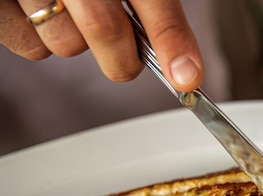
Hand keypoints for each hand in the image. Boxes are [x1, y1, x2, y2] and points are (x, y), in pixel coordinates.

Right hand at [0, 0, 203, 91]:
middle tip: (125, 55)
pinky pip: (31, 48)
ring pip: (66, 45)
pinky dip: (40, 38)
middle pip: (105, 32)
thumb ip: (151, 9)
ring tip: (65, 6)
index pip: (152, 0)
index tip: (186, 78)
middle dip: (122, 58)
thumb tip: (183, 66)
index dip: (171, 40)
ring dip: (74, 40)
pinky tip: (35, 7)